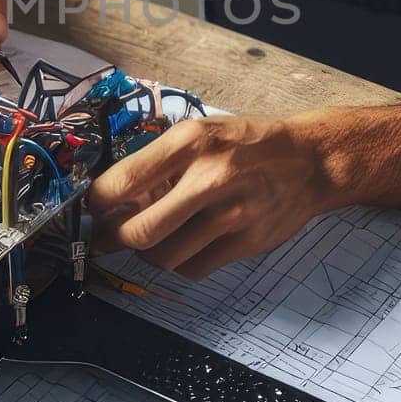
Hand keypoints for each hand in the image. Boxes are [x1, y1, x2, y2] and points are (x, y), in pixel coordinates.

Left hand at [85, 113, 335, 278]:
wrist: (310, 161)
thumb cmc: (249, 143)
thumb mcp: (202, 132)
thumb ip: (160, 161)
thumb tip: (114, 196)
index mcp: (192, 142)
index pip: (125, 180)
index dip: (97, 201)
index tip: (90, 207)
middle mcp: (210, 178)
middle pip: (140, 231)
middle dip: (112, 239)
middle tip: (105, 237)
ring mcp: (231, 215)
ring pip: (164, 257)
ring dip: (145, 253)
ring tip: (147, 239)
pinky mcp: (246, 243)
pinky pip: (193, 269)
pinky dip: (177, 264)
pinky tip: (181, 246)